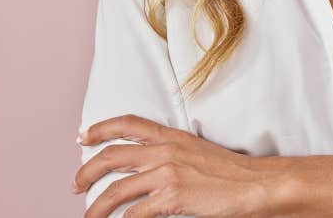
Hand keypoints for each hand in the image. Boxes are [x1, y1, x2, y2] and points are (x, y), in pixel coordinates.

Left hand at [72, 114, 281, 217]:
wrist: (256, 185)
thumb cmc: (233, 173)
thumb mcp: (197, 152)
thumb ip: (171, 154)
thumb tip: (148, 168)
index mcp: (172, 136)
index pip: (127, 123)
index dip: (100, 128)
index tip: (83, 137)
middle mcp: (164, 151)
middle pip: (111, 157)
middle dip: (86, 172)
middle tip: (76, 185)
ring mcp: (166, 174)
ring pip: (115, 191)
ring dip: (96, 208)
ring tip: (89, 217)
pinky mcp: (171, 198)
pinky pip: (134, 214)